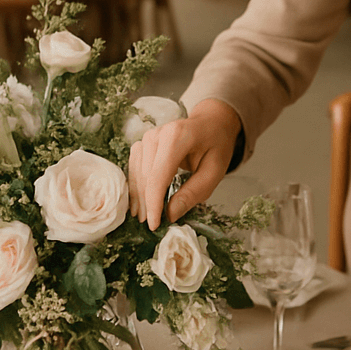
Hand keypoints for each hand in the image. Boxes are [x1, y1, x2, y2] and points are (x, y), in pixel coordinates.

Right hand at [128, 98, 241, 229]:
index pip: (158, 176)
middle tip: (152, 226)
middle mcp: (158, 133)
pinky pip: (134, 167)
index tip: (154, 225)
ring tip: (144, 217)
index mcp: (178, 137)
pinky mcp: (143, 142)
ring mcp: (148, 136)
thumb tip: (170, 215)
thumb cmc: (216, 146)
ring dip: (139, 197)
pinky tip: (139, 202)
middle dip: (147, 203)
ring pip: (137, 173)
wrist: (211, 123)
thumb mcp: (214, 171)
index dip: (153, 203)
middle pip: (146, 176)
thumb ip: (193, 193)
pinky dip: (136, 186)